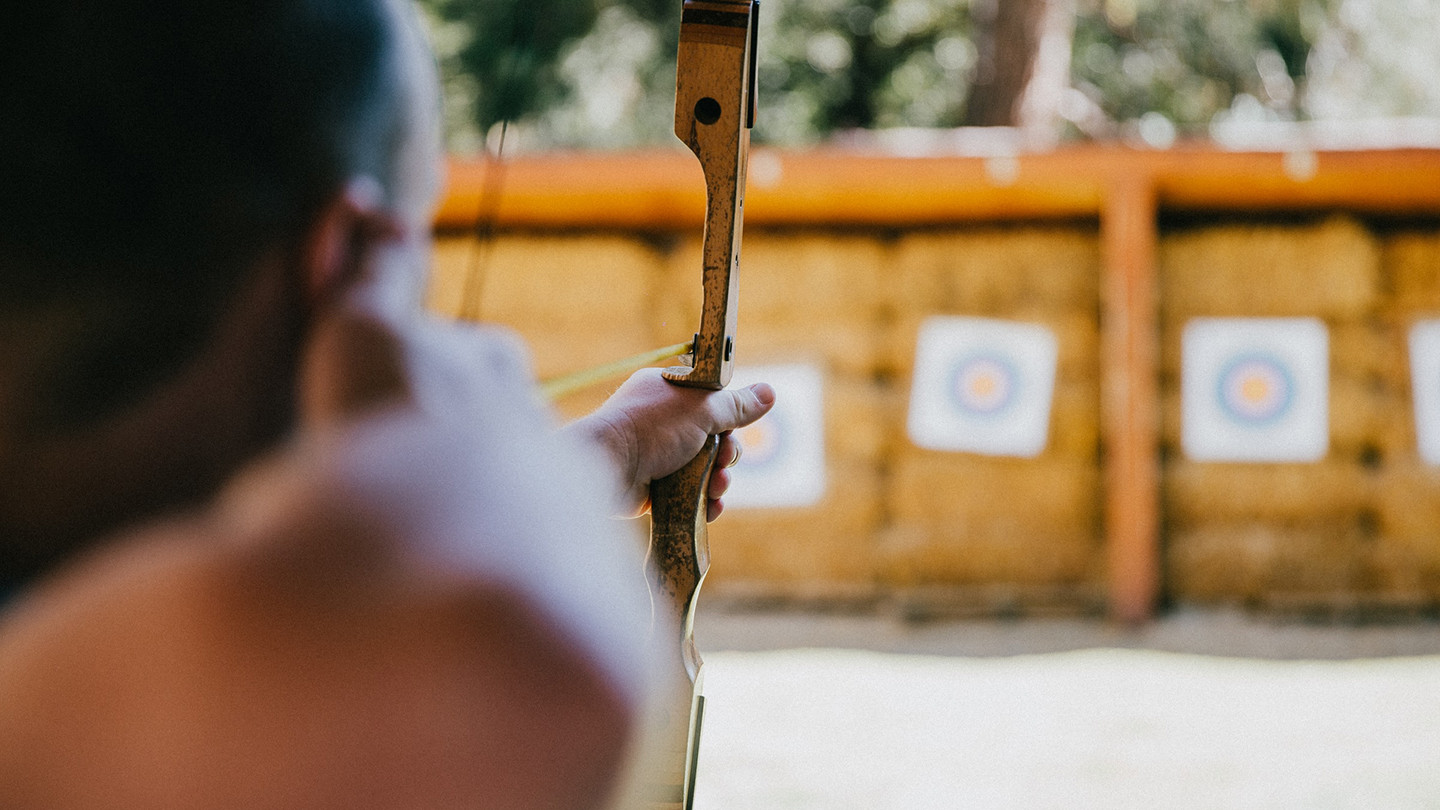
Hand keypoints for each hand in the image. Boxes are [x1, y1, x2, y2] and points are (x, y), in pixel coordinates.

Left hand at [568, 369, 775, 521]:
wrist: (606, 468)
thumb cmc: (650, 428)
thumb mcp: (701, 410)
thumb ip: (736, 406)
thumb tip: (770, 392)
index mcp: (667, 392)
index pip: (710, 402)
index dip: (728, 418)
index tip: (733, 427)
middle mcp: (661, 422)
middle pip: (712, 439)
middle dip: (725, 455)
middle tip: (721, 462)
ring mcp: (656, 455)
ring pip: (703, 470)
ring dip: (717, 481)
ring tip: (715, 488)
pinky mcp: (654, 487)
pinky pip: (689, 494)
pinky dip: (703, 501)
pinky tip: (711, 507)